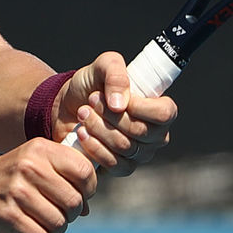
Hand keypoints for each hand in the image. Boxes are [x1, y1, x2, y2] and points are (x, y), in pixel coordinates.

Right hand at [0, 138, 95, 232]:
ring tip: (46, 224)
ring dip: (57, 230)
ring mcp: (17, 191)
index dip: (89, 188)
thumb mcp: (34, 163)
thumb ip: (63, 176)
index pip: (84, 170)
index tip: (79, 195)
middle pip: (75, 201)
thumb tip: (87, 208)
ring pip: (60, 223)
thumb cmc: (10, 178)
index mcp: (40, 149)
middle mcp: (30, 167)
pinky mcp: (8, 216)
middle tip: (59, 213)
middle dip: (72, 214)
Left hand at [55, 51, 177, 176]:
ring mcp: (140, 154)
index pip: (164, 114)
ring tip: (83, 112)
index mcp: (159, 109)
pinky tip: (82, 133)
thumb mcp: (103, 65)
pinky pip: (114, 164)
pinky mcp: (122, 168)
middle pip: (139, 131)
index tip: (114, 98)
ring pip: (124, 146)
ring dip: (98, 127)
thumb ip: (116, 73)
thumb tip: (120, 104)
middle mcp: (155, 134)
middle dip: (110, 115)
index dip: (139, 107)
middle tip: (91, 100)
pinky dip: (94, 147)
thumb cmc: (93, 84)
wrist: (68, 105)